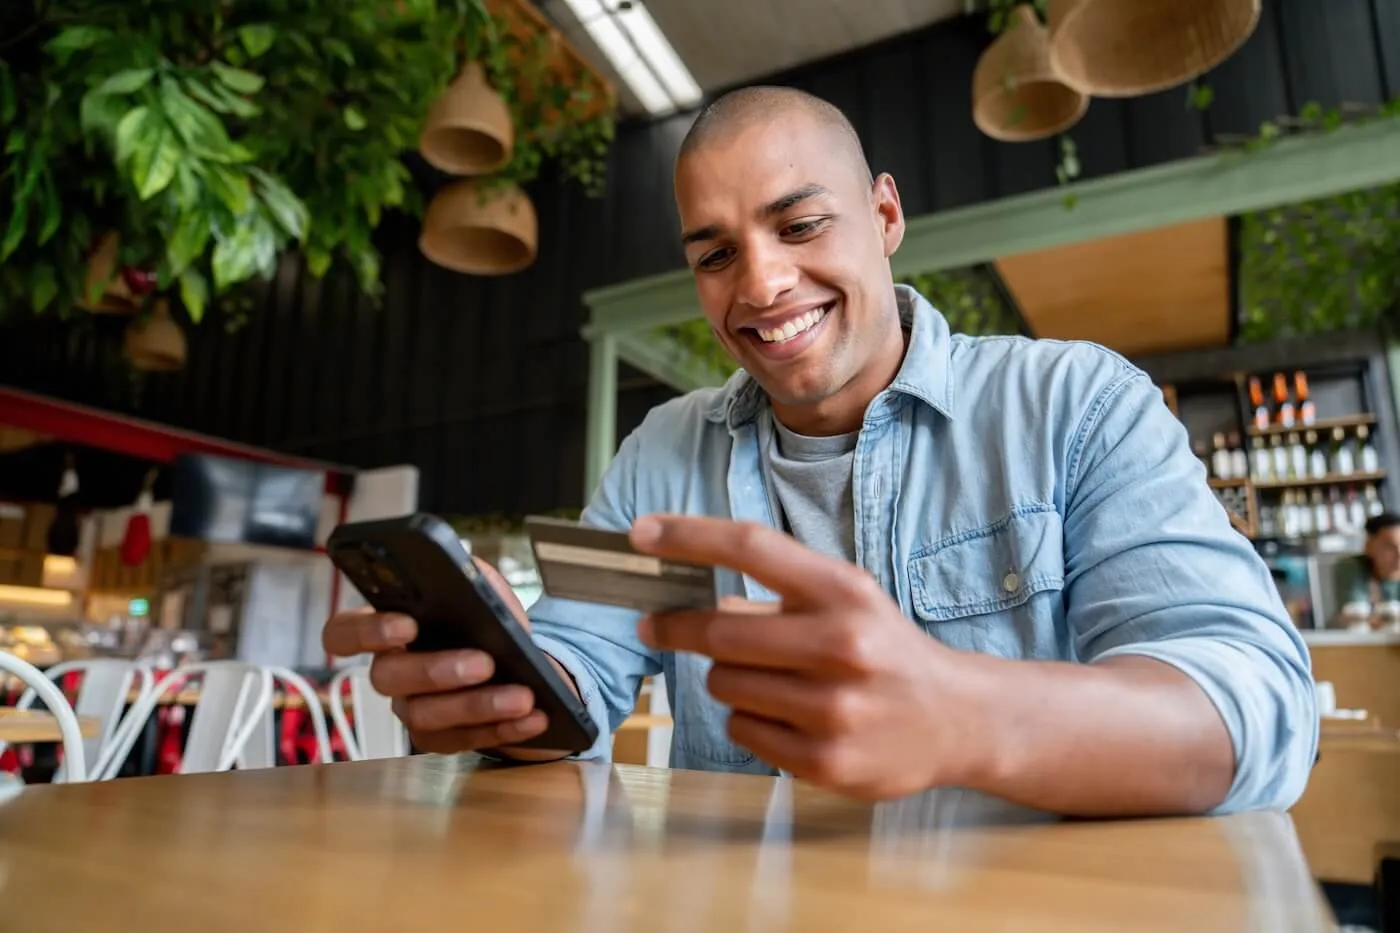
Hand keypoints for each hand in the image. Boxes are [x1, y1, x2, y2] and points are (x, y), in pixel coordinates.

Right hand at [321, 557, 566, 759]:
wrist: (518, 660)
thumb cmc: (486, 618)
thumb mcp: (480, 586)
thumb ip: (468, 576)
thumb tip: (469, 579)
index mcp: (386, 626)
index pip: (342, 631)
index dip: (366, 630)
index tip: (406, 624)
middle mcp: (390, 671)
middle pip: (388, 678)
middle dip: (437, 670)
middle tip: (484, 662)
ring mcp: (411, 709)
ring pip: (426, 716)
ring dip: (479, 705)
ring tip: (522, 696)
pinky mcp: (439, 739)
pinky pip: (462, 741)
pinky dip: (503, 729)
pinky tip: (533, 718)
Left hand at [629, 514, 986, 799]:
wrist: (957, 719)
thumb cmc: (887, 650)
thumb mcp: (846, 601)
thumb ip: (779, 593)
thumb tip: (702, 602)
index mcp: (845, 592)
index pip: (753, 547)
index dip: (688, 536)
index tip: (641, 533)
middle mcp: (842, 645)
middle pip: (721, 630)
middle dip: (678, 627)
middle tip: (656, 624)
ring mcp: (834, 708)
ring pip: (725, 684)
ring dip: (726, 678)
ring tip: (766, 679)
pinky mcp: (825, 760)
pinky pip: (742, 732)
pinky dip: (748, 721)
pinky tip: (786, 716)